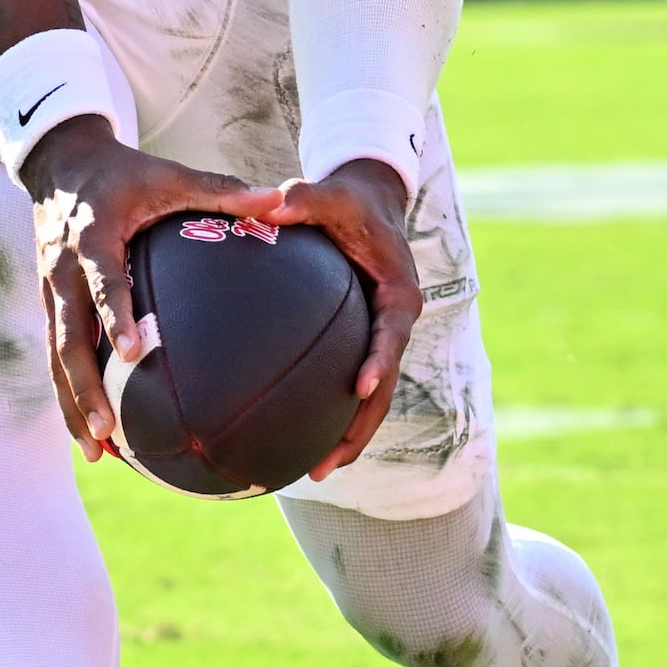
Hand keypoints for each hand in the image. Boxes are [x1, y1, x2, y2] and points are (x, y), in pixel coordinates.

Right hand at [18, 117, 277, 460]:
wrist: (61, 163)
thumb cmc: (125, 172)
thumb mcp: (169, 174)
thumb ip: (221, 191)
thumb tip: (278, 201)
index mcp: (92, 236)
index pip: (102, 281)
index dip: (114, 314)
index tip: (133, 352)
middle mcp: (62, 269)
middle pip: (68, 338)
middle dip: (83, 388)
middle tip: (108, 431)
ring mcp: (50, 291)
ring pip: (56, 357)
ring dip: (73, 405)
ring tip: (97, 453)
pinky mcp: (49, 303)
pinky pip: (57, 355)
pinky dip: (71, 394)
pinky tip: (94, 434)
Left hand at [266, 159, 426, 480]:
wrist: (369, 204)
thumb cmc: (349, 201)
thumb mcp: (332, 195)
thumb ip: (305, 199)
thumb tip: (267, 203)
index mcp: (398, 295)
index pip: (391, 335)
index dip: (378, 361)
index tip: (359, 386)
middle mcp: (395, 324)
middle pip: (384, 387)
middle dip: (360, 429)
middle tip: (328, 463)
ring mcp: (381, 339)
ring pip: (372, 399)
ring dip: (349, 436)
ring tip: (314, 472)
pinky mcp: (364, 344)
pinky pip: (352, 386)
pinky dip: (334, 415)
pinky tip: (299, 439)